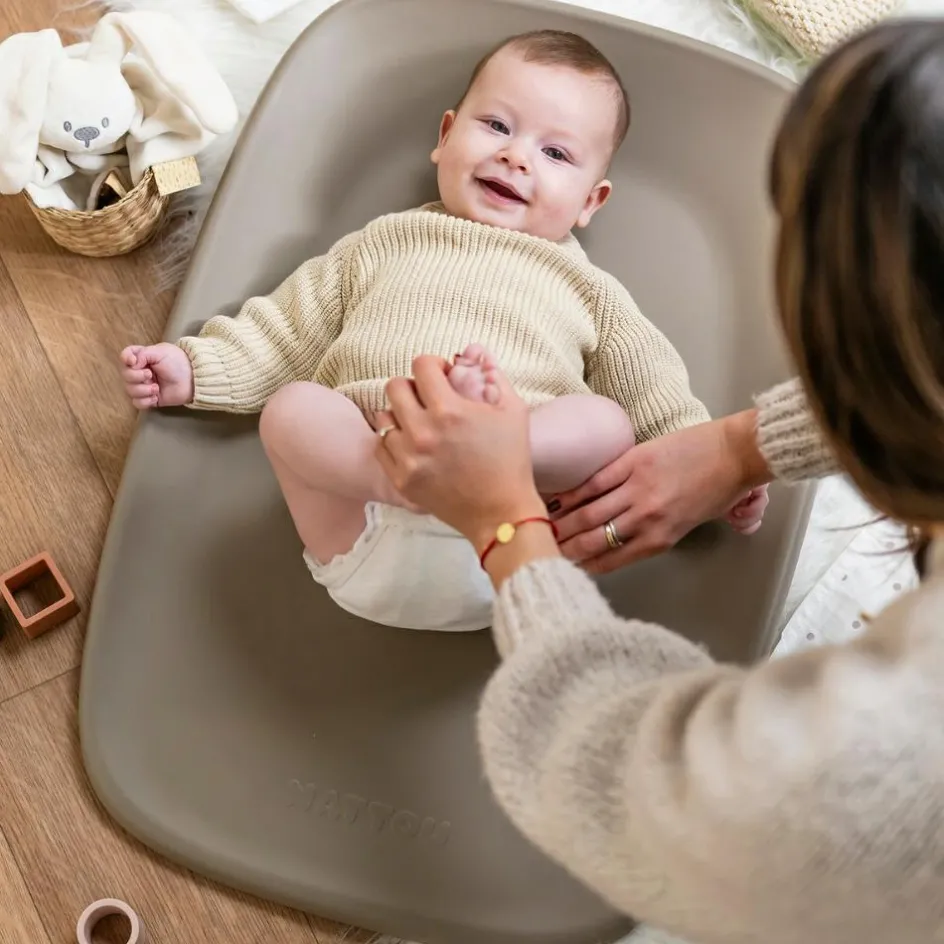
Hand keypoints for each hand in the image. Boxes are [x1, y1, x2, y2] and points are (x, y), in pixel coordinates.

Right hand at [119, 343, 193, 409]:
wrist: (193, 379)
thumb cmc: (178, 362)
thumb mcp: (160, 352)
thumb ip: (142, 354)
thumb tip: (131, 364)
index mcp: (142, 357)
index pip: (125, 357)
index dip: (125, 359)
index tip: (133, 362)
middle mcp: (141, 371)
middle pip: (125, 376)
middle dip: (135, 376)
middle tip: (150, 375)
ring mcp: (145, 386)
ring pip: (129, 390)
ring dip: (142, 390)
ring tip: (156, 388)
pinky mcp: (150, 399)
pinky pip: (137, 403)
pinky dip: (144, 401)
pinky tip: (155, 397)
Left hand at [374, 356, 545, 551]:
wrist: (501, 513)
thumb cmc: (511, 460)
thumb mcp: (513, 410)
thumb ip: (494, 374)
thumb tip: (475, 351)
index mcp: (450, 411)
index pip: (421, 365)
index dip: (434, 365)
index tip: (444, 377)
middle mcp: (423, 432)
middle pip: (394, 386)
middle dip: (413, 387)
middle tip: (429, 399)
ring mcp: (408, 458)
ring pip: (384, 417)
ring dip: (401, 415)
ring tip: (420, 425)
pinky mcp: (401, 479)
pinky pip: (381, 446)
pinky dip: (394, 441)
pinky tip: (414, 445)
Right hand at [552, 410, 771, 573]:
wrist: (735, 453)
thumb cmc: (719, 489)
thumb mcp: (688, 524)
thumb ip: (654, 534)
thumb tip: (621, 540)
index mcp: (660, 538)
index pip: (611, 559)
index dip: (584, 566)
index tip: (565, 568)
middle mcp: (645, 518)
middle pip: (594, 538)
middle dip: (566, 548)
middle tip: (545, 550)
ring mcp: (637, 489)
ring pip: (589, 512)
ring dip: (563, 523)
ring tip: (544, 528)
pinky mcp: (633, 462)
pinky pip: (595, 482)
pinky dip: (573, 493)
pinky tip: (558, 500)